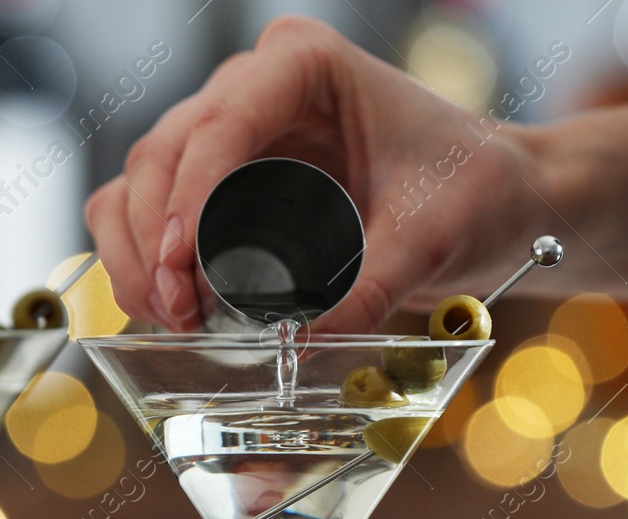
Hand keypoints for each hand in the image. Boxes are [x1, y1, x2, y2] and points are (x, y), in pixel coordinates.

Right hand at [85, 16, 548, 332]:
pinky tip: (168, 310)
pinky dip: (140, 264)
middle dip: (155, 238)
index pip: (221, 122)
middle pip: (160, 155)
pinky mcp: (216, 187)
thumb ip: (368, 287)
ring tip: (173, 318)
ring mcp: (225, 137)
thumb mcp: (432, 238)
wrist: (491, 202)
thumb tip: (295, 343)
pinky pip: (143, 218)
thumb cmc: (472, 191)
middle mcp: (250, 90)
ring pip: (136, 186)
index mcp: (303, 66)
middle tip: (181, 310)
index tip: (185, 261)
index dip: (191, 195)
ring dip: (137, 256)